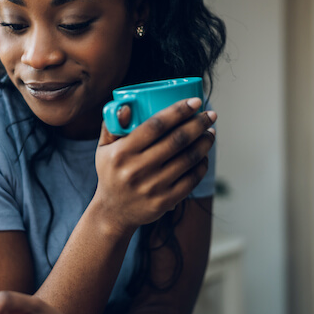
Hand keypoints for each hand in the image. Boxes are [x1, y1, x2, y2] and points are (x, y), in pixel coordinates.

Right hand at [94, 97, 215, 232]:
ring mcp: (152, 187)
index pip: (155, 126)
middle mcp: (136, 170)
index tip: (195, 102)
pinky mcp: (164, 202)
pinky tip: (205, 154)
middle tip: (210, 114)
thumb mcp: (104, 148)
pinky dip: (202, 165)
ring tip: (210, 132)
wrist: (113, 212)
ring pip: (187, 159)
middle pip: (176, 141)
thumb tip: (126, 106)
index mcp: (122, 153)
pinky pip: (191, 179)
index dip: (178, 111)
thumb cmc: (111, 172)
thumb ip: (112, 125)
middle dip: (198, 124)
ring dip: (204, 143)